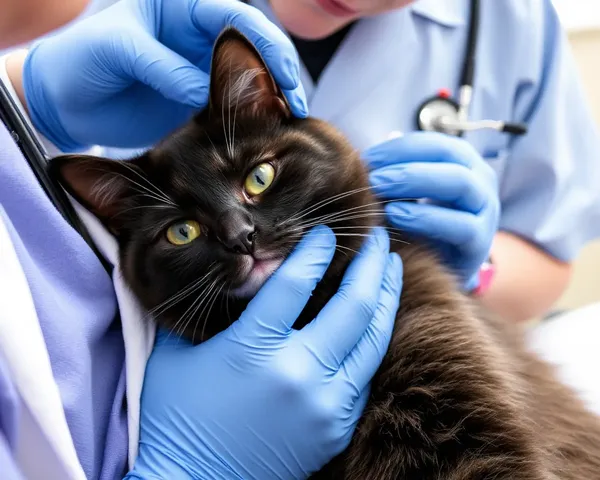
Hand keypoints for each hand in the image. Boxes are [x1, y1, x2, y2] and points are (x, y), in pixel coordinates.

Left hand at [20, 0, 306, 150]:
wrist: (65, 101)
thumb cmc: (80, 59)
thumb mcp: (116, 50)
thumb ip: (162, 65)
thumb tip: (205, 91)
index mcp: (179, 6)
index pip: (233, 15)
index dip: (264, 42)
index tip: (282, 75)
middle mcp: (197, 35)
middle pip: (254, 46)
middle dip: (280, 72)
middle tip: (296, 106)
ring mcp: (201, 69)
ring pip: (251, 77)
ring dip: (273, 98)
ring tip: (288, 123)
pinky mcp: (198, 101)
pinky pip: (233, 107)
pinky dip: (252, 118)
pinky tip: (265, 132)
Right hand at [126, 226, 402, 479]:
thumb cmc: (176, 417)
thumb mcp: (176, 354)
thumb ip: (206, 311)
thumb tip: (230, 273)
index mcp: (254, 349)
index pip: (297, 282)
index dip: (315, 249)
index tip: (325, 232)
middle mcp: (298, 373)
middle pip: (353, 305)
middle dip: (371, 264)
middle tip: (379, 236)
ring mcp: (324, 404)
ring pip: (373, 340)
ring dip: (386, 297)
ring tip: (391, 268)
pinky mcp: (336, 427)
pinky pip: (365, 375)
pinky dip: (372, 341)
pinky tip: (375, 320)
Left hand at [364, 132, 499, 289]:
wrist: (445, 268)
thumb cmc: (422, 224)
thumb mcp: (407, 195)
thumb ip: (392, 175)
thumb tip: (362, 158)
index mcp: (462, 161)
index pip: (433, 143)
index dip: (398, 148)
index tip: (366, 160)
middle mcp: (480, 179)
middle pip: (448, 156)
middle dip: (405, 164)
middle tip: (372, 178)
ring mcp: (485, 209)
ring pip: (460, 183)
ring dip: (416, 183)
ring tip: (381, 194)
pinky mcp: (481, 242)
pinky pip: (461, 225)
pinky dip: (426, 218)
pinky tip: (396, 216)